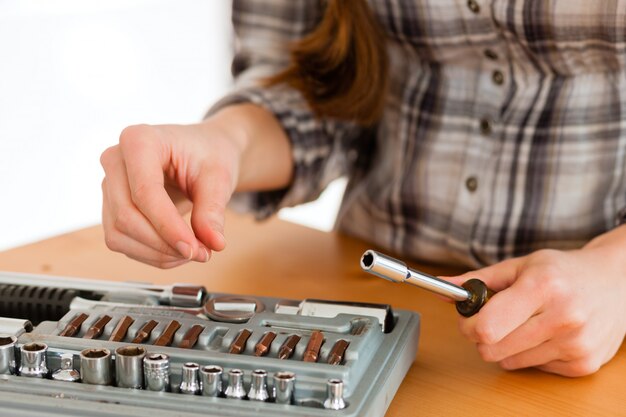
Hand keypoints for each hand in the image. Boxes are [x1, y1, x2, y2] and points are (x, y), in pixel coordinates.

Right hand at [100, 104, 291, 268]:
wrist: (203, 150)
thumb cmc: (209, 154)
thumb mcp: (219, 177)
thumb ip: (213, 210)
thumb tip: (214, 243)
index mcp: (139, 140)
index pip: (145, 192)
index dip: (168, 226)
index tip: (194, 249)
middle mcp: (116, 160)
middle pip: (127, 216)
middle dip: (164, 244)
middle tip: (202, 253)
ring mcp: (109, 185)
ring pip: (119, 234)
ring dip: (158, 253)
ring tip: (194, 251)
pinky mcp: (111, 207)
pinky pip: (121, 241)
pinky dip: (151, 254)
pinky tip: (178, 250)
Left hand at [445, 227, 625, 376]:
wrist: (615, 282)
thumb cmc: (562, 271)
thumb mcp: (520, 265)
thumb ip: (479, 279)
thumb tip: (444, 288)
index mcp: (542, 287)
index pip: (487, 327)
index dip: (468, 325)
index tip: (468, 317)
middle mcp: (563, 317)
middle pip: (492, 350)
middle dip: (482, 337)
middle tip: (492, 320)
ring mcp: (576, 344)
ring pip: (509, 362)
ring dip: (507, 346)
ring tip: (525, 323)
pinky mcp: (584, 364)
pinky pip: (533, 368)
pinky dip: (531, 354)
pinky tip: (546, 334)